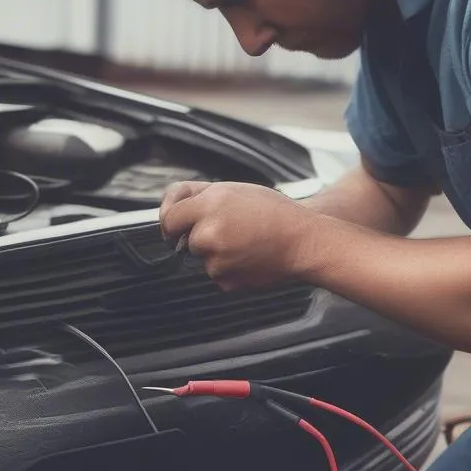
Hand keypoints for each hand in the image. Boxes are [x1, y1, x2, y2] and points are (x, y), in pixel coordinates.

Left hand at [160, 181, 314, 289]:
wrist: (302, 241)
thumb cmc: (271, 211)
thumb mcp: (233, 189)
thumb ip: (196, 195)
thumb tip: (168, 210)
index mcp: (209, 205)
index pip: (168, 219)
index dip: (172, 221)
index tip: (176, 226)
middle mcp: (209, 233)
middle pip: (185, 241)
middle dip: (200, 236)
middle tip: (231, 229)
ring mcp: (216, 260)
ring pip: (201, 259)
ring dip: (215, 253)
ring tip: (245, 242)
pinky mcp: (225, 280)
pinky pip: (216, 274)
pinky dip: (228, 268)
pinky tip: (249, 256)